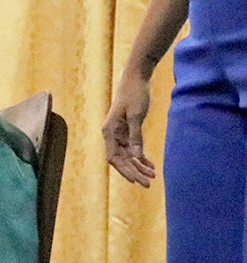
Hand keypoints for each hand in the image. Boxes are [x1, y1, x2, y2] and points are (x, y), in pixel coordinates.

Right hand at [102, 72, 157, 187]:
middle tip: (147, 183)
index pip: (114, 158)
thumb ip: (136, 136)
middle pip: (121, 160)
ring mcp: (119, 134)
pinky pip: (133, 148)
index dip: (124, 170)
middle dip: (134, 172)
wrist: (136, 79)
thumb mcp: (136, 115)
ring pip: (128, 156)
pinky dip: (141, 157)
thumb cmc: (134, 94)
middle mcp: (112, 135)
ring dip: (139, 166)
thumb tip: (137, 156)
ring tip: (152, 176)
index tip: (136, 179)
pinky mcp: (127, 131)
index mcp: (109, 132)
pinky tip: (151, 165)